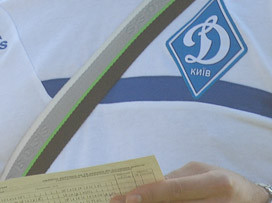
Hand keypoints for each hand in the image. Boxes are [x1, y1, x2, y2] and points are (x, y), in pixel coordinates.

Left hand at [110, 162, 269, 201]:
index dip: (150, 193)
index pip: (175, 189)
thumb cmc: (221, 180)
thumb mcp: (201, 171)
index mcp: (215, 182)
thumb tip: (147, 185)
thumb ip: (176, 178)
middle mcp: (217, 202)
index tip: (127, 196)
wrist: (251, 198)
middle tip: (121, 202)